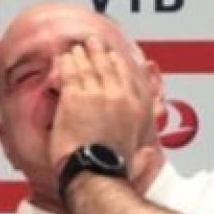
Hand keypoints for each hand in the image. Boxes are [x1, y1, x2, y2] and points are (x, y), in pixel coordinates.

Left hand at [48, 36, 152, 173]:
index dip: (120, 64)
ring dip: (82, 55)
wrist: (95, 171)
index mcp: (137, 108)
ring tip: (77, 48)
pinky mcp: (74, 97)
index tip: (115, 57)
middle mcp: (120, 96)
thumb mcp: (138, 157)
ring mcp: (97, 94)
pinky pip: (70, 74)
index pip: (130, 77)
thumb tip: (150, 154)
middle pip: (109, 67)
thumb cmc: (113, 170)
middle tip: (94, 43)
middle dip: (100, 53)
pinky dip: (66, 64)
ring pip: (89, 67)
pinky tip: (63, 59)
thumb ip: (145, 153)